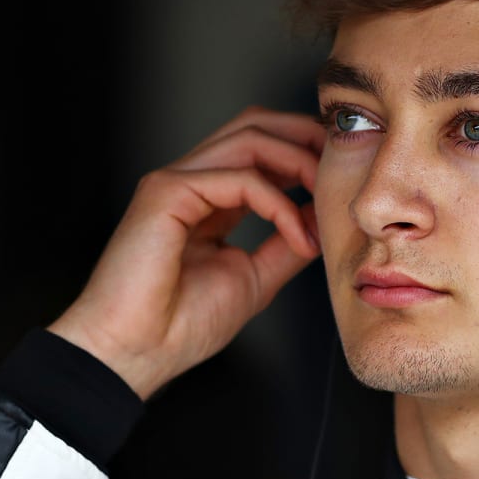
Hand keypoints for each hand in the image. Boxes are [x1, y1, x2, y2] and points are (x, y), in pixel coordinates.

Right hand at [48, 107, 322, 398]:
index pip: (260, 150)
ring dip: (299, 159)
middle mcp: (190, 183)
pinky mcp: (166, 191)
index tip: (342, 175)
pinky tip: (296, 234)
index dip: (304, 151)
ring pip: (249, 137)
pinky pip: (238, 178)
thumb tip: (320, 218)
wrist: (136, 353)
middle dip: (305, 134)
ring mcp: (175, 182)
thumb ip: (285, 243)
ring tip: (326, 193)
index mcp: (208, 201)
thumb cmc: (179, 326)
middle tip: (343, 161)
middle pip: (255, 125)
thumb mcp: (255, 278)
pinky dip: (277, 203)